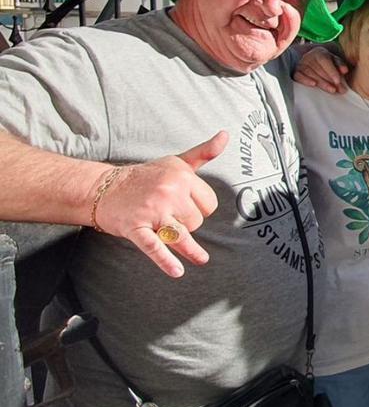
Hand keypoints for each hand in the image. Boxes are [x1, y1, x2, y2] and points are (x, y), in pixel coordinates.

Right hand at [93, 132, 225, 277]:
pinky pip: (155, 247)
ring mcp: (152, 211)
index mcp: (182, 176)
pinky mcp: (136, 228)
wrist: (103, 188)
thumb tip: (226, 135)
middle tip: (169, 215)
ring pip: (183, 236)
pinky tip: (178, 271)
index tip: (185, 205)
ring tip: (196, 254)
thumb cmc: (146, 176)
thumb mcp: (177, 162)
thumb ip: (204, 152)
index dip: (200, 208)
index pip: (210, 205)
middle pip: (197, 222)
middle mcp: (169, 192)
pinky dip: (166, 261)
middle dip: (187, 223)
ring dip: (185, 244)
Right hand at [293, 46, 348, 93]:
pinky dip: (305, 80)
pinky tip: (313, 85)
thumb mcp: (336, 62)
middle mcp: (308, 57)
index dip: (332, 71)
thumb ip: (340, 65)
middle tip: (339, 89)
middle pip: (318, 68)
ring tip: (332, 90)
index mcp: (319, 52)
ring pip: (310, 73)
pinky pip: (298, 76)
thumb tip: (345, 70)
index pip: (324, 60)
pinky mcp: (296, 72)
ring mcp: (301, 64)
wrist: (316, 65)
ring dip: (321, 82)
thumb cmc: (328, 64)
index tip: (338, 81)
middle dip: (330, 80)